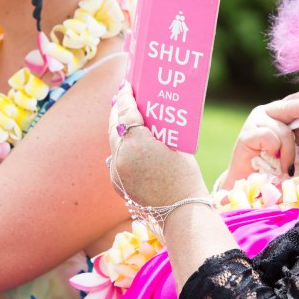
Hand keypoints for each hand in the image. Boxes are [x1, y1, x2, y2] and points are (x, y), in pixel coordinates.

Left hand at [108, 82, 207, 206]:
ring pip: (113, 143)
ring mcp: (116, 172)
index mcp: (137, 143)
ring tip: (124, 119)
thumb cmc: (185, 176)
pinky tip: (127, 143)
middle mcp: (121, 157)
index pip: (126, 112)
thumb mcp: (174, 146)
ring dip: (117, 130)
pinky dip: (120, 149)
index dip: (125, 97)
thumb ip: (155, 132)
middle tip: (122, 99)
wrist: (180, 211)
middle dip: (117, 111)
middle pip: (114, 127)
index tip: (125, 87)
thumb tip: (144, 120)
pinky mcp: (117, 184)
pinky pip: (115, 160)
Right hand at [220, 90, 298, 188]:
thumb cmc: (272, 165)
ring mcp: (254, 122)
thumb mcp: (292, 146)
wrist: (248, 182)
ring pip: (284, 131)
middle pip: (289, 106)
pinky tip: (273, 163)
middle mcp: (264, 113)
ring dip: (289, 152)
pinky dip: (276, 153)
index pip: (294, 100)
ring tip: (287, 168)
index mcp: (276, 113)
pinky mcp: (246, 135)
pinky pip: (271, 139)